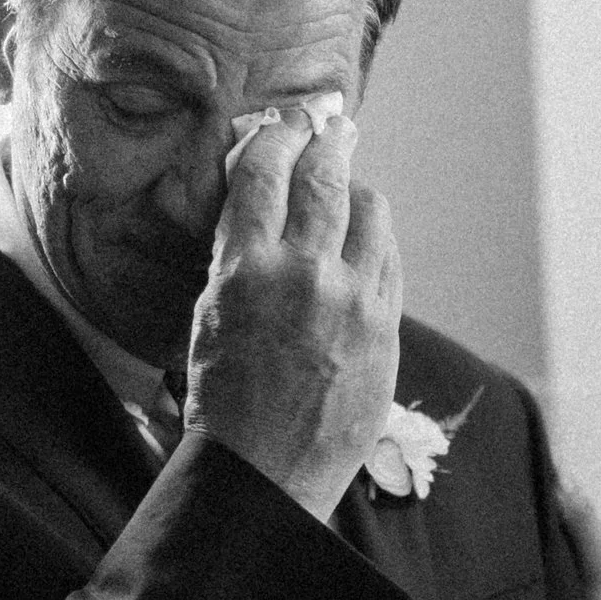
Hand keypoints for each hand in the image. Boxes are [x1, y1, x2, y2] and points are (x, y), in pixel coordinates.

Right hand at [185, 96, 399, 518]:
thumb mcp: (211, 316)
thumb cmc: (224, 401)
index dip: (274, 137)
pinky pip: (389, 259)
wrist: (265, 475)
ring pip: (369, 210)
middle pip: (324, 177)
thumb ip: (239, 256)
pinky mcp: (386, 328)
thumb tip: (261, 205)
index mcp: (245, 270)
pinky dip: (376, 239)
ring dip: (356, 189)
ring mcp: (353, 301)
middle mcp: (305, 275)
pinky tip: (366, 239)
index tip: (281, 124)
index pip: (263, 172)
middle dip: (324, 144)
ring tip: (347, 184)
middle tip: (326, 129)